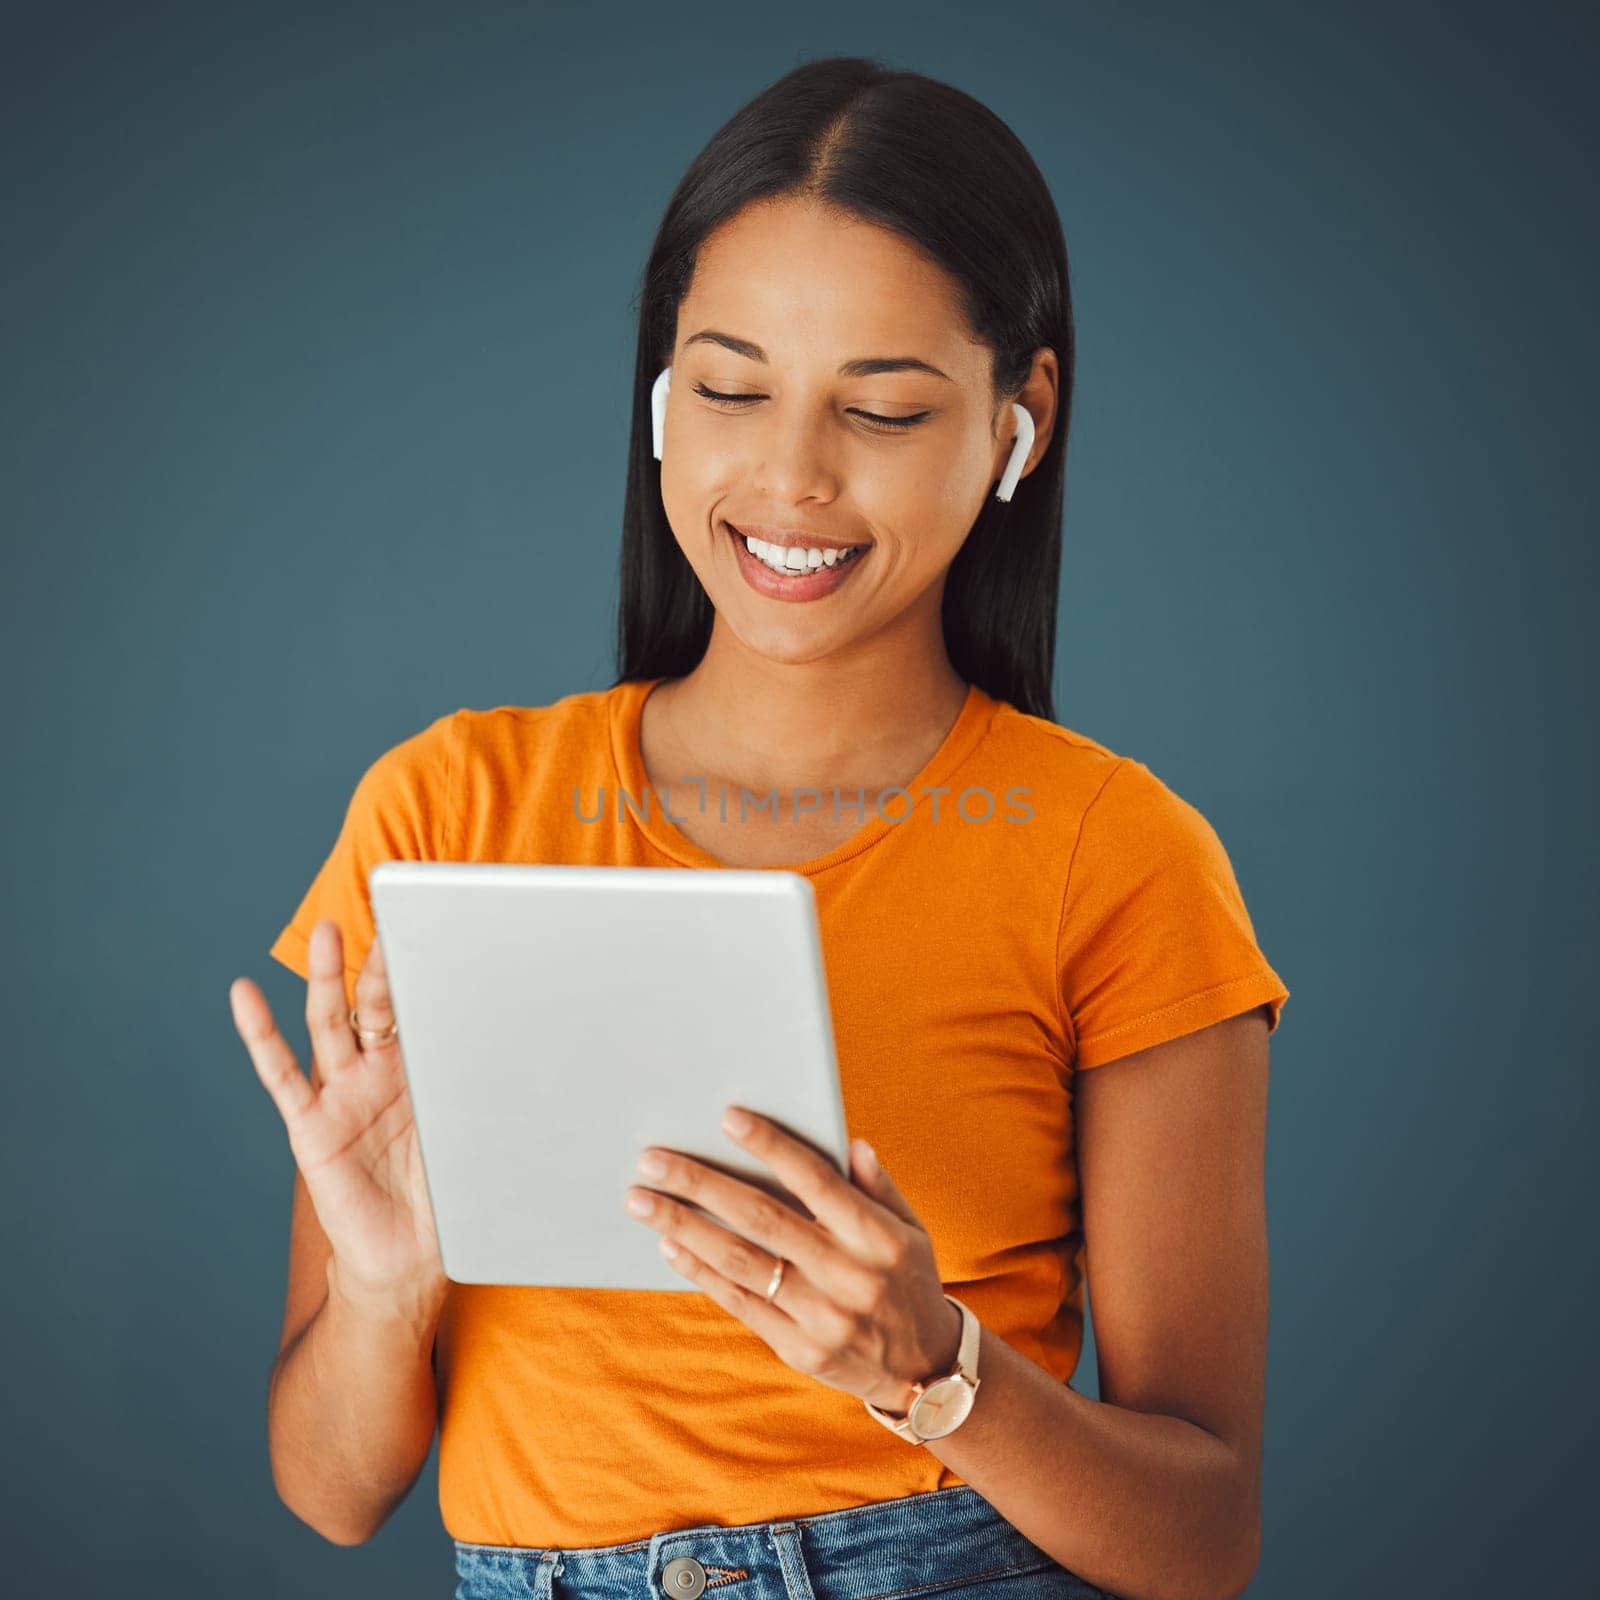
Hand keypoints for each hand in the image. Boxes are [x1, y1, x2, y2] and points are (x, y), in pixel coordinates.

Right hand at [230, 919, 446, 1311]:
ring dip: (328, 978)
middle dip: (381, 960)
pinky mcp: (310, 1126)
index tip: (443, 921)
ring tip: (329, 931)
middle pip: (376, 1004)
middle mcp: (378, 1075)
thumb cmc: (446, 1200)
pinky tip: (245, 996)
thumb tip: (534, 1059)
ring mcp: (341, 1095)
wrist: (406, 1262)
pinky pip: (282, 1074)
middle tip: (390, 912)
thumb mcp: (472, 1141)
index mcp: (422, 1073)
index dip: (428, 972)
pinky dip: (261, 1035)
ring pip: (331, 1025)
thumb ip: (483, 1098)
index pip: (423, 1010)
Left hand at [624, 1109, 962, 1413]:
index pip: (816, 1180)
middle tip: (653, 1160)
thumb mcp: (911, 1229)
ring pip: (741, 1263)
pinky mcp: (798, 1349)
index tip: (727, 1118)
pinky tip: (670, 1244)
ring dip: (685, 1227)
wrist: (924, 1371)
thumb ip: (877, 1185)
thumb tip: (848, 1141)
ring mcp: (821, 1317)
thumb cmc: (908, 1281)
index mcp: (878, 1238)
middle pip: (763, 1219)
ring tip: (642, 1200)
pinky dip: (702, 1272)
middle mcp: (849, 1276)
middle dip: (702, 1185)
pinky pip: (740, 1303)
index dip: (770, 1147)